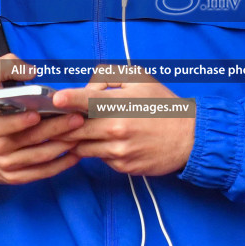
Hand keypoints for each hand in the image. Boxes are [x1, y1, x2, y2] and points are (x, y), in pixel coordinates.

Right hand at [0, 54, 85, 183]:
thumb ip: (3, 67)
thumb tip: (31, 71)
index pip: (5, 125)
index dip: (21, 121)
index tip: (38, 114)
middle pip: (30, 139)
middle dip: (56, 129)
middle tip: (77, 119)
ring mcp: (5, 164)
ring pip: (39, 157)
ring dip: (63, 146)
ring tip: (81, 133)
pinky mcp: (13, 177)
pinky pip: (39, 173)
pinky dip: (59, 166)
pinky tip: (75, 155)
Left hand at [53, 72, 195, 175]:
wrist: (189, 137)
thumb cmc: (163, 105)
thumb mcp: (139, 80)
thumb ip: (108, 78)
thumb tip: (86, 89)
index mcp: (119, 105)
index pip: (84, 101)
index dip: (65, 99)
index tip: (55, 100)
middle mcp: (115, 130)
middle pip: (73, 130)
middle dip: (62, 124)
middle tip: (55, 119)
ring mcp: (118, 151)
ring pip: (82, 147)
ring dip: (78, 138)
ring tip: (81, 129)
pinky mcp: (122, 167)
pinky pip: (99, 158)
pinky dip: (98, 150)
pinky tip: (107, 142)